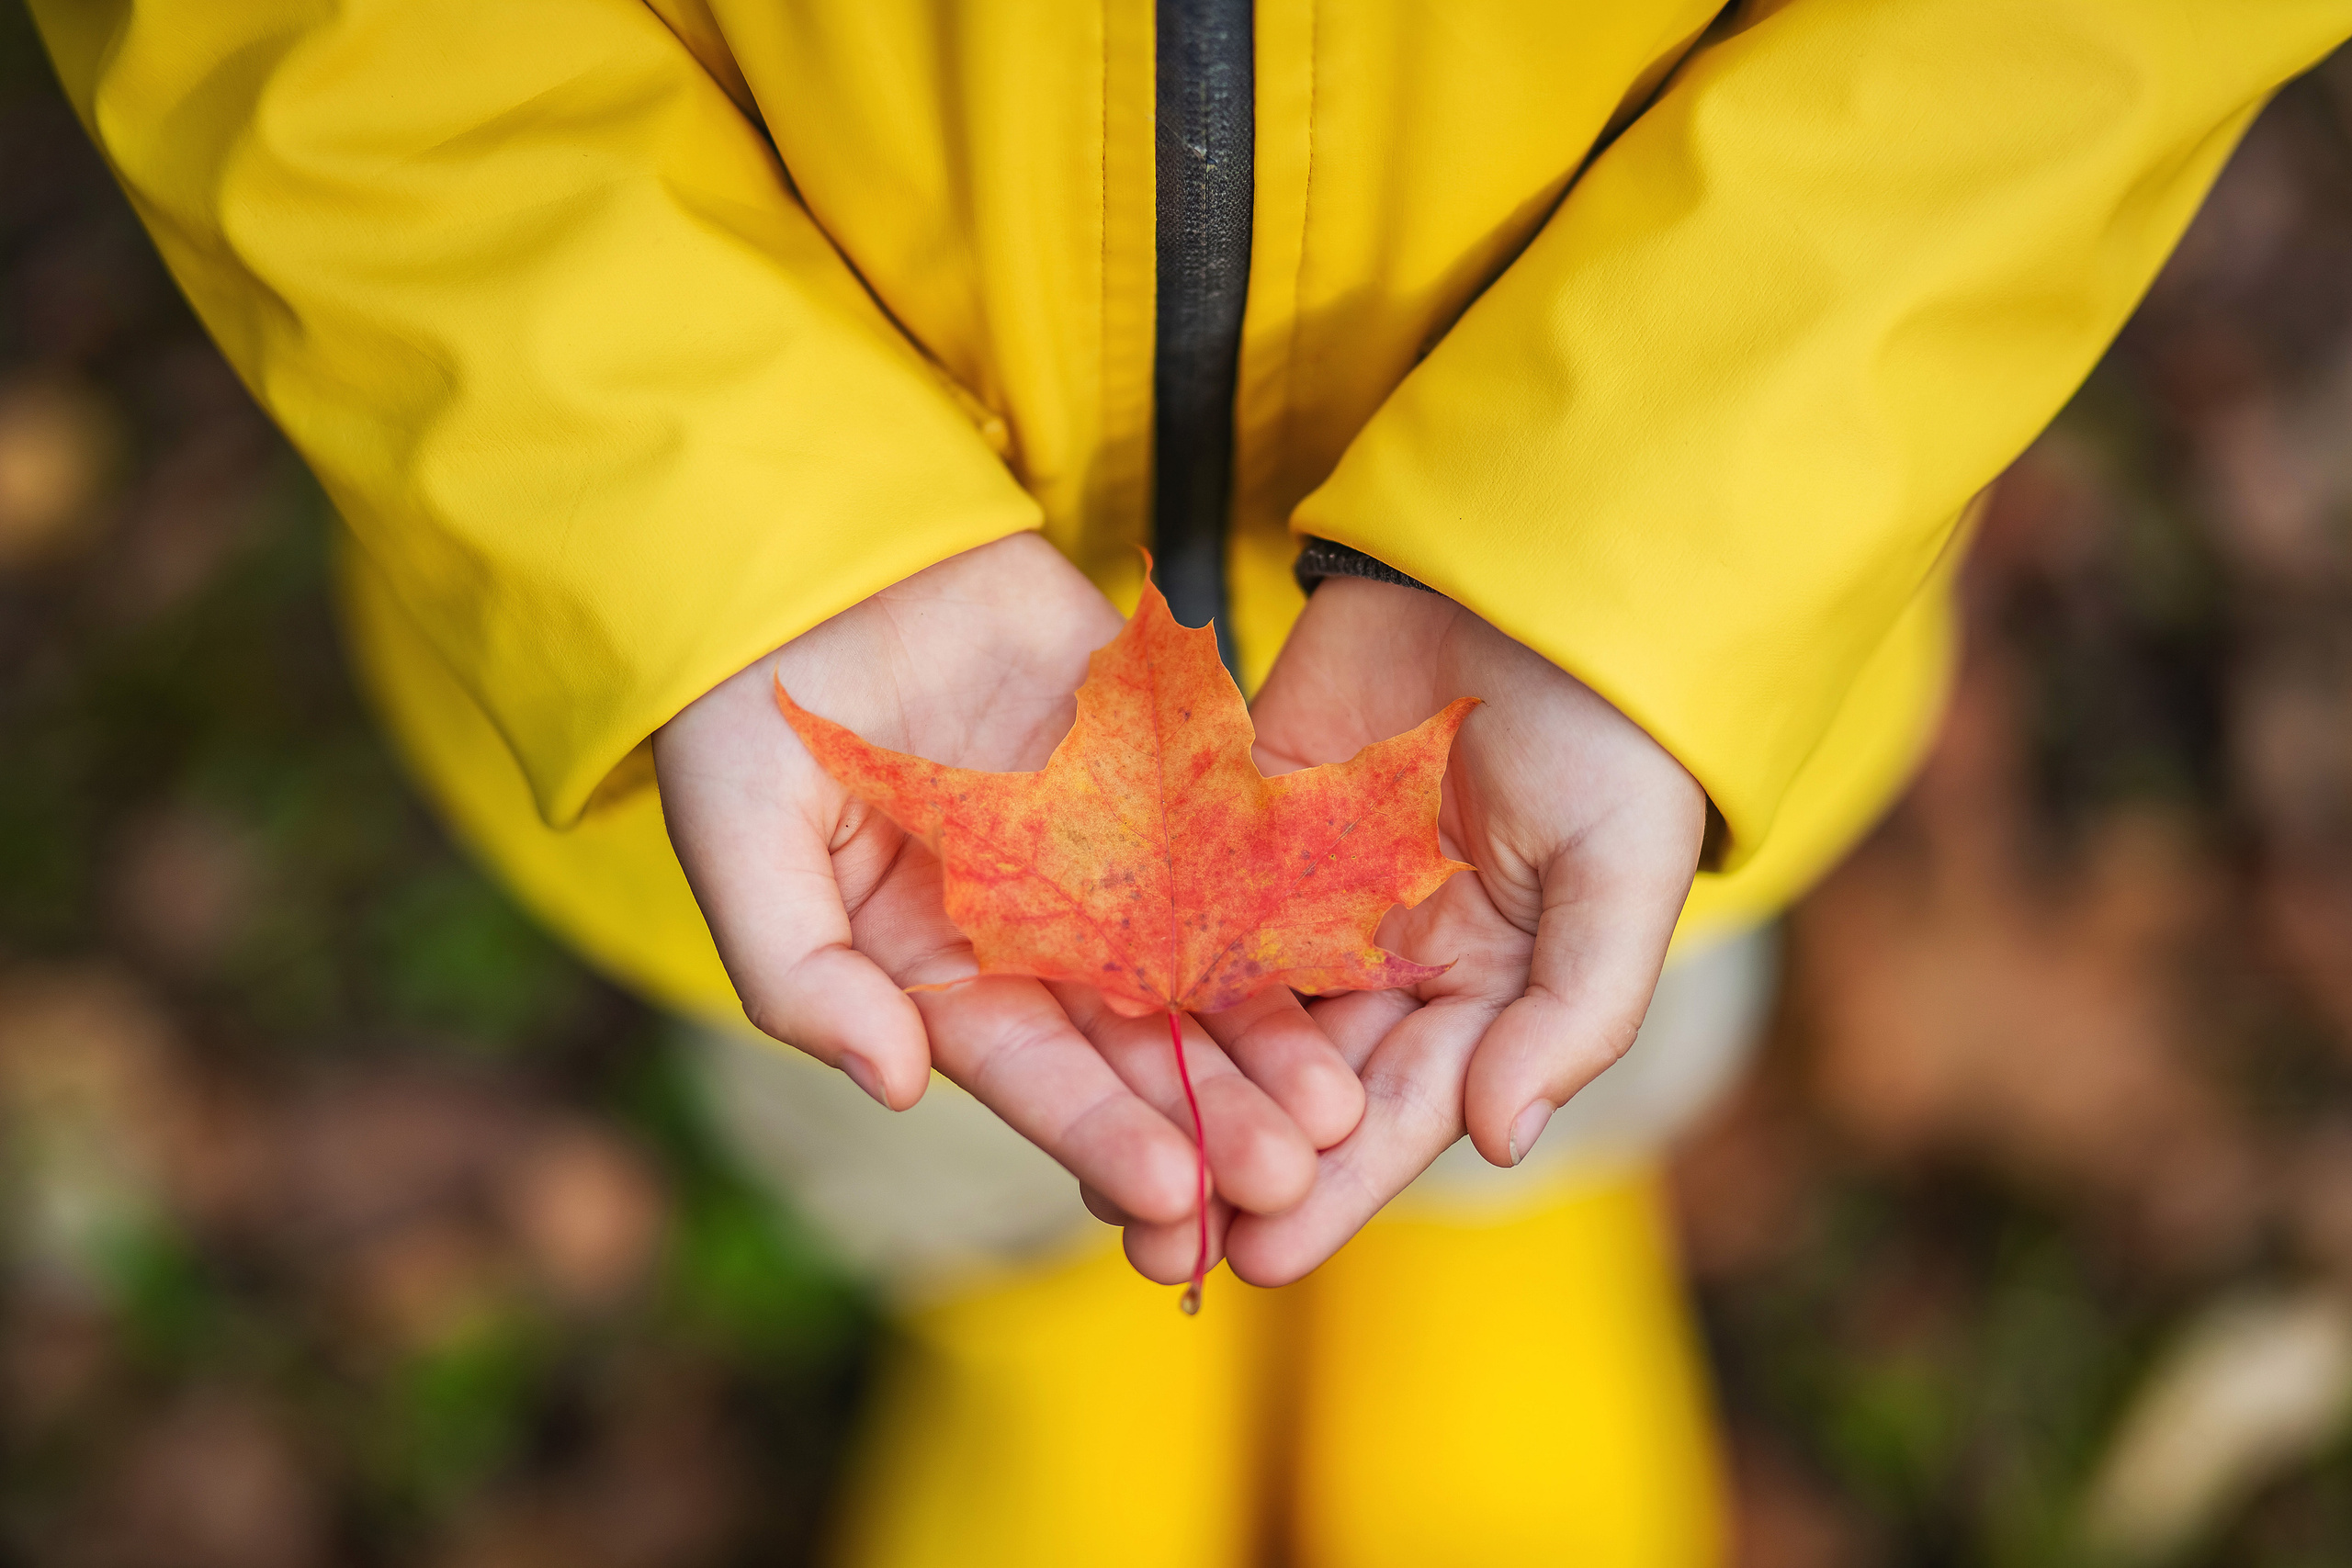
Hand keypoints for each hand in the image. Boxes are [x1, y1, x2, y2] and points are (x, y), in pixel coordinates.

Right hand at [653, 534, 1363, 1240]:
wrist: (816, 560)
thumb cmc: (748, 716)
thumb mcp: (740, 846)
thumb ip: (801, 974)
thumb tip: (891, 1084)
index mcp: (943, 979)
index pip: (1033, 1076)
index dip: (1099, 1134)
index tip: (1169, 1197)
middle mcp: (1041, 939)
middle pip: (1140, 1044)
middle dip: (1211, 1116)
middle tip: (1286, 1178)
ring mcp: (1111, 859)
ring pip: (1206, 962)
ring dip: (1271, 1037)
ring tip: (1339, 1106)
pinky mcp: (1164, 775)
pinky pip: (1239, 843)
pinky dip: (1292, 899)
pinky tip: (1353, 959)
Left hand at [1117, 575, 1705, 1286]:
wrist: (1535, 578)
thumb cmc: (1609, 736)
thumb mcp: (1622, 876)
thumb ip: (1576, 1013)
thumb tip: (1502, 1142)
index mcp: (1481, 997)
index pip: (1396, 1112)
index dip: (1332, 1188)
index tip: (1257, 1257)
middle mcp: (1387, 966)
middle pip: (1296, 1087)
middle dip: (1228, 1165)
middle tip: (1148, 1250)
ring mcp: (1309, 898)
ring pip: (1228, 1013)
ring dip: (1170, 1089)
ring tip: (1093, 1167)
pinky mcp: (1245, 826)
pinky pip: (1188, 904)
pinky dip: (1140, 966)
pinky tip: (1075, 1021)